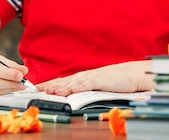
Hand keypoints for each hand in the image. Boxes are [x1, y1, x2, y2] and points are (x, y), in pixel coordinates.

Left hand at [36, 60, 153, 95]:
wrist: (130, 74)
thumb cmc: (113, 81)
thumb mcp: (95, 85)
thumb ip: (82, 88)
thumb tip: (69, 94)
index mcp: (82, 78)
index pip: (63, 81)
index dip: (50, 84)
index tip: (38, 88)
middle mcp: (85, 76)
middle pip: (65, 81)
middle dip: (52, 85)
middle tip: (40, 90)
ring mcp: (93, 78)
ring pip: (75, 82)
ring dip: (63, 86)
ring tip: (53, 91)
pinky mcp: (103, 81)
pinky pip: (90, 83)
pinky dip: (81, 86)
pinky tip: (73, 88)